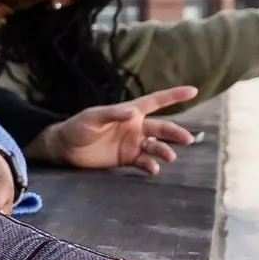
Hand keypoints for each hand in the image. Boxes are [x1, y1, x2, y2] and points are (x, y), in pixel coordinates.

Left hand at [28, 86, 198, 173]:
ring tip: (169, 157)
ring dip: (164, 150)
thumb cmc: (78, 126)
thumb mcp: (94, 117)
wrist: (65, 148)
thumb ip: (113, 114)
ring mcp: (132, 143)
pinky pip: (144, 161)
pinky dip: (151, 165)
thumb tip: (133, 112)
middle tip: (187, 139)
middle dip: (176, 132)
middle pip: (162, 127)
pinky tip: (152, 168)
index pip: (156, 101)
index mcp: (129, 112)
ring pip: (156, 146)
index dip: (174, 95)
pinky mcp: (126, 159)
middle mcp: (135, 127)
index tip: (193, 91)